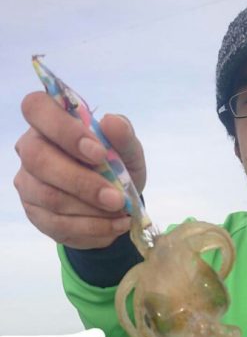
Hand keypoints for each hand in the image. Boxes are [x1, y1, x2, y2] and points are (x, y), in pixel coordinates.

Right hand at [14, 92, 146, 248]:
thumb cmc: (115, 166)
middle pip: (39, 160)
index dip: (65, 130)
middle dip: (82, 182)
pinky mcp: (36, 214)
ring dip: (91, 210)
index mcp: (48, 121)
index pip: (37, 108)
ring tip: (121, 212)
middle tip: (116, 198)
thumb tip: (112, 122)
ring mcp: (29, 184)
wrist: (115, 204)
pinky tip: (115, 225)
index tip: (99, 153)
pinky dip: (93, 228)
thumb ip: (124, 137)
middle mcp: (30, 149)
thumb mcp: (128, 151)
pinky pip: (59, 225)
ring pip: (50, 197)